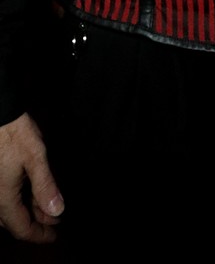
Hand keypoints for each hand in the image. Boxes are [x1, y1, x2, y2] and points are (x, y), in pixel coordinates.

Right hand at [0, 113, 63, 242]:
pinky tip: (31, 192)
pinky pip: (3, 198)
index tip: (55, 235)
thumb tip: (57, 210)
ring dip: (27, 211)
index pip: (22, 228)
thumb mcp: (35, 157)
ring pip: (7, 210)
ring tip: (47, 206)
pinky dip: (18, 200)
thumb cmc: (13, 132)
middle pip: (13, 222)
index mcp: (3, 197)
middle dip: (36, 223)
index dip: (40, 235)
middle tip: (55, 220)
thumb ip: (45, 186)